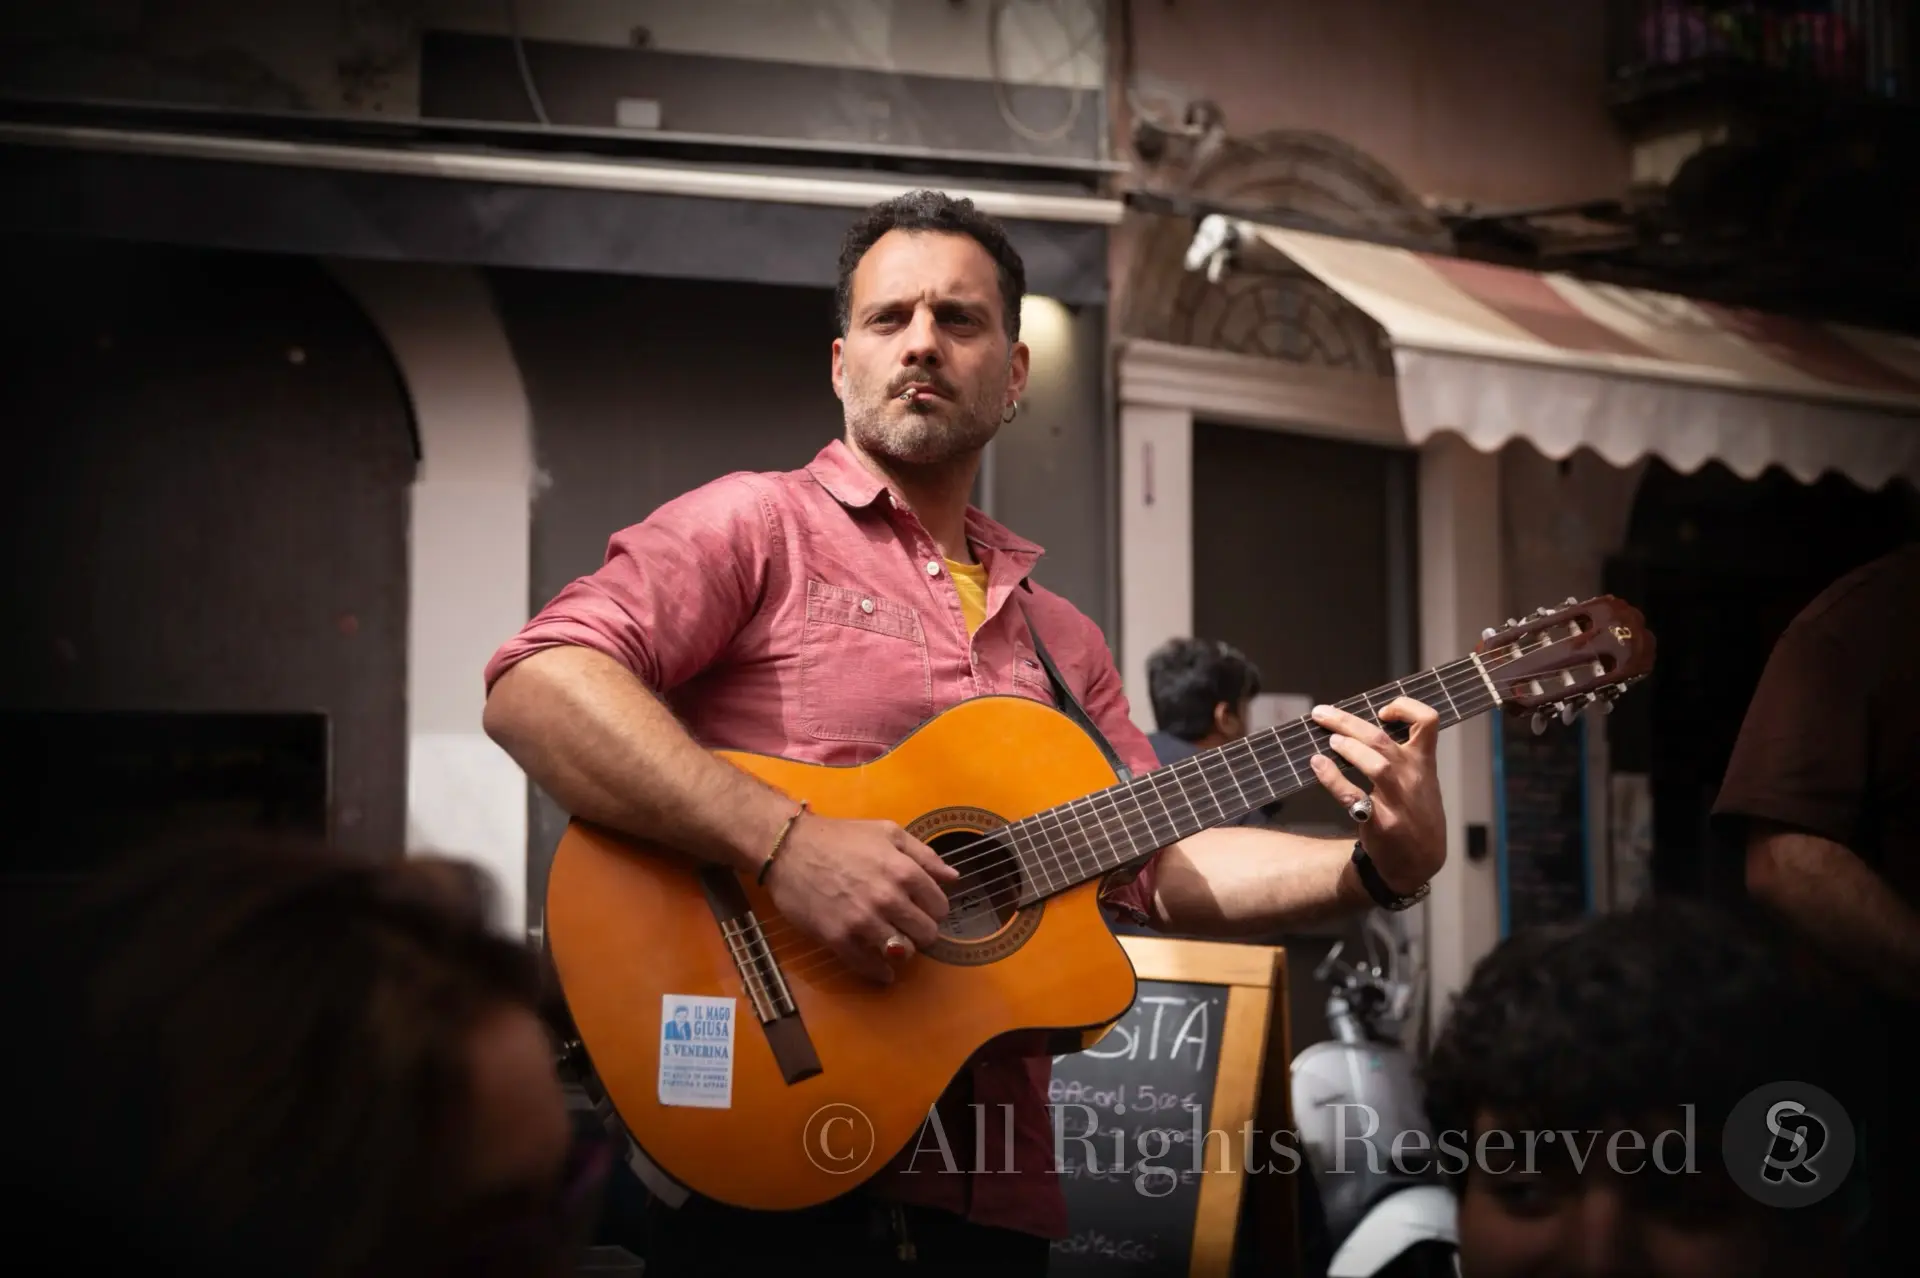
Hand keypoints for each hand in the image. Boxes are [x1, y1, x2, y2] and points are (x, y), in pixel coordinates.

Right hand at [762, 814, 959, 982]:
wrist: (790, 848)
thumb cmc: (841, 837)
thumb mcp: (888, 832)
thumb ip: (924, 855)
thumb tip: (953, 877)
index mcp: (904, 871)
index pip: (940, 906)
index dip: (934, 909)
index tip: (924, 909)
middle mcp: (887, 898)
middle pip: (927, 933)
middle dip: (922, 931)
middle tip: (909, 926)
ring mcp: (863, 921)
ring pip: (903, 952)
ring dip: (902, 950)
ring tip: (894, 942)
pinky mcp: (839, 938)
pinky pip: (870, 967)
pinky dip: (880, 973)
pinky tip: (883, 971)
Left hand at [1308, 698, 1444, 894]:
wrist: (1419, 860)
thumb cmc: (1414, 812)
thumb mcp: (1422, 780)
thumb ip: (1402, 755)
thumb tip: (1358, 726)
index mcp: (1423, 763)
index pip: (1428, 722)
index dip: (1406, 706)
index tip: (1382, 710)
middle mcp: (1412, 777)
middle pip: (1382, 739)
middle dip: (1347, 722)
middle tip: (1322, 713)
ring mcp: (1398, 800)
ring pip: (1376, 764)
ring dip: (1348, 748)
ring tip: (1330, 741)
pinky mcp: (1381, 822)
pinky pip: (1353, 796)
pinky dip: (1332, 778)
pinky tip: (1317, 765)